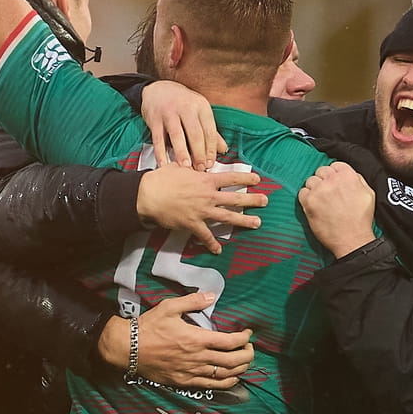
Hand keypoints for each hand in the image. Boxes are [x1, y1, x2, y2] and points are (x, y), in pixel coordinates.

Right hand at [96, 290, 254, 391]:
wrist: (129, 349)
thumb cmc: (149, 327)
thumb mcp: (169, 307)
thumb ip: (193, 301)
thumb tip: (212, 295)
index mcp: (197, 339)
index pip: (230, 342)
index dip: (244, 338)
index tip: (248, 333)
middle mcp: (198, 358)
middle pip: (233, 361)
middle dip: (248, 355)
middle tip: (250, 348)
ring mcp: (192, 372)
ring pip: (225, 375)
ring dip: (240, 369)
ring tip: (245, 361)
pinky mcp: (184, 382)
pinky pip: (211, 386)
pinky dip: (227, 383)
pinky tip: (233, 378)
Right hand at [139, 162, 265, 252]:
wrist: (147, 195)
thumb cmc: (161, 179)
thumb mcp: (179, 167)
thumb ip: (191, 168)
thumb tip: (194, 163)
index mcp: (205, 180)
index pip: (231, 177)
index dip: (246, 178)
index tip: (257, 179)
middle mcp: (208, 196)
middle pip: (235, 198)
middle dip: (253, 200)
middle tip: (265, 201)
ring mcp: (202, 211)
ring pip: (228, 217)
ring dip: (244, 221)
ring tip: (257, 223)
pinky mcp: (193, 224)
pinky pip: (206, 236)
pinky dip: (212, 244)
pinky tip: (218, 250)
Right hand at [140, 80, 227, 170]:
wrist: (157, 89)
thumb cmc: (182, 103)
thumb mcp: (199, 111)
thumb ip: (210, 131)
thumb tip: (223, 150)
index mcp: (201, 106)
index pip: (209, 130)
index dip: (211, 149)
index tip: (210, 163)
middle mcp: (186, 107)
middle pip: (195, 134)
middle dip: (199, 153)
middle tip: (200, 168)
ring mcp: (169, 113)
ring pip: (177, 136)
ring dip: (182, 153)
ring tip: (186, 167)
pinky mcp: (154, 119)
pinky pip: (158, 139)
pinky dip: (161, 154)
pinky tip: (164, 164)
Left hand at [299, 161, 377, 258]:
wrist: (352, 239)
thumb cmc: (361, 220)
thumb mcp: (368, 193)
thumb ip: (358, 179)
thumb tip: (350, 175)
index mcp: (348, 175)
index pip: (335, 165)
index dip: (334, 175)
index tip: (334, 183)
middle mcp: (332, 180)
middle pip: (321, 171)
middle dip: (324, 181)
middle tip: (328, 194)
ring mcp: (319, 190)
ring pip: (310, 181)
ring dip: (314, 189)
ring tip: (322, 202)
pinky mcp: (309, 201)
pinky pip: (302, 192)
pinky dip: (306, 198)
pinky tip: (315, 206)